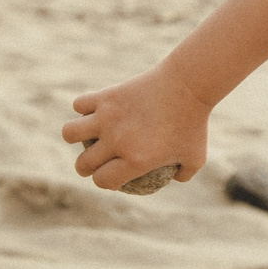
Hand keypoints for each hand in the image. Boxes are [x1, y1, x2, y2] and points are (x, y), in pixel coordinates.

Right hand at [62, 65, 211, 190]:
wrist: (188, 85)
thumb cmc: (195, 122)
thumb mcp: (197, 155)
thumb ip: (185, 173)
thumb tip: (173, 180)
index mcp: (136, 161)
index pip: (104, 181)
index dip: (103, 183)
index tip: (107, 178)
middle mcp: (117, 142)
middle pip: (84, 163)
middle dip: (84, 168)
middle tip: (89, 164)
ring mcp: (108, 118)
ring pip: (70, 133)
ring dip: (73, 137)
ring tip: (82, 136)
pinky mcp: (106, 97)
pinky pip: (80, 104)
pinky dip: (83, 108)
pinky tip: (92, 109)